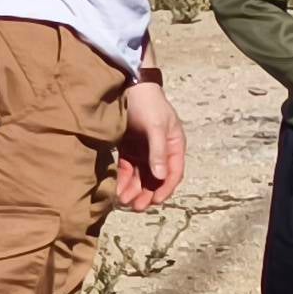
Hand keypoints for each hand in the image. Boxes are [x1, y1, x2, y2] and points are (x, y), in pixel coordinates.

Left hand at [115, 78, 186, 209]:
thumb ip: (159, 152)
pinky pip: (128, 170)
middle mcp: (161, 150)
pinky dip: (124, 181)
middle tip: (136, 207)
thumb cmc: (147, 104)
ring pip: (141, 177)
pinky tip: (118, 190)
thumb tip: (161, 177)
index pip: (173, 172)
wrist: (128, 86)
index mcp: (174, 145)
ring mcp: (145, 150)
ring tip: (124, 202)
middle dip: (147, 194)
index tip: (155, 202)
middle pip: (156, 178)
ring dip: (135, 190)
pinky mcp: (130, 149)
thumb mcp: (155, 127)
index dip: (165, 189)